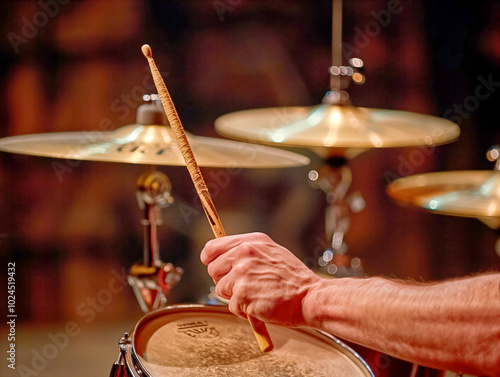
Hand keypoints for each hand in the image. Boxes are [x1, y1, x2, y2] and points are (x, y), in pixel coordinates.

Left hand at [200, 232, 319, 326]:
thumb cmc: (292, 279)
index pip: (213, 247)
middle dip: (224, 281)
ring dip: (235, 297)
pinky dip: (243, 311)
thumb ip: (248, 252)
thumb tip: (223, 258)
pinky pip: (232, 306)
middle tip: (243, 286)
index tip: (216, 267)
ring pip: (220, 289)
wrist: (309, 296)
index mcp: (251, 242)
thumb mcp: (272, 252)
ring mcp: (243, 274)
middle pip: (213, 270)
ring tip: (256, 295)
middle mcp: (244, 254)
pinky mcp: (243, 295)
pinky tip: (259, 305)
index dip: (210, 259)